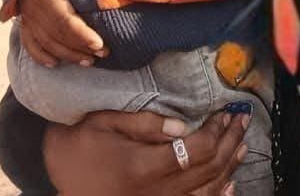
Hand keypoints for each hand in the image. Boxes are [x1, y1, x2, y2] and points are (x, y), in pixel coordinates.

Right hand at [19, 0, 106, 66]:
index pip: (63, 20)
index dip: (81, 35)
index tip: (100, 44)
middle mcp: (32, 8)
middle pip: (55, 35)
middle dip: (79, 48)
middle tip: (103, 54)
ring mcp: (26, 14)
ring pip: (44, 41)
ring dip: (66, 54)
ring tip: (88, 61)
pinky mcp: (24, 17)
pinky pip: (29, 41)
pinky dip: (40, 54)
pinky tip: (54, 63)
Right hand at [44, 109, 248, 195]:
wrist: (57, 176)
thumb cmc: (80, 143)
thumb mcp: (105, 121)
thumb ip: (146, 122)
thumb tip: (184, 126)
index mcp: (142, 167)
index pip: (197, 150)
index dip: (217, 130)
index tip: (227, 112)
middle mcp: (153, 192)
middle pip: (207, 169)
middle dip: (230, 142)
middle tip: (242, 121)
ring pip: (206, 191)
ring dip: (229, 166)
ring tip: (242, 144)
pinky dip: (216, 194)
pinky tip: (229, 182)